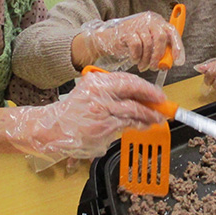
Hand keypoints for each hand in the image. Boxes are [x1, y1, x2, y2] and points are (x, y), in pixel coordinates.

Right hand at [8, 70, 165, 162]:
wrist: (52, 127)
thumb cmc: (74, 109)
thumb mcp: (91, 90)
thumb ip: (112, 91)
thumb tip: (140, 96)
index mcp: (99, 83)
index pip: (130, 82)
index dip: (148, 90)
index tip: (159, 96)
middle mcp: (100, 97)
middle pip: (134, 101)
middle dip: (152, 107)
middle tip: (163, 110)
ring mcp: (101, 116)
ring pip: (132, 117)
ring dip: (147, 120)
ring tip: (154, 120)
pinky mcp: (101, 132)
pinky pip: (122, 130)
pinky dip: (130, 129)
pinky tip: (138, 128)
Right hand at [73, 11, 184, 72]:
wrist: (109, 39)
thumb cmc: (131, 42)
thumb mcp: (149, 43)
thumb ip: (160, 49)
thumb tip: (170, 62)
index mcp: (158, 22)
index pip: (172, 31)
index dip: (177, 46)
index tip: (178, 60)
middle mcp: (149, 20)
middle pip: (161, 37)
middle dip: (159, 55)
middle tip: (155, 67)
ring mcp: (137, 24)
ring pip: (148, 44)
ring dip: (146, 59)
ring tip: (142, 65)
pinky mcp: (127, 31)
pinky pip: (136, 46)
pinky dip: (136, 56)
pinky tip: (134, 59)